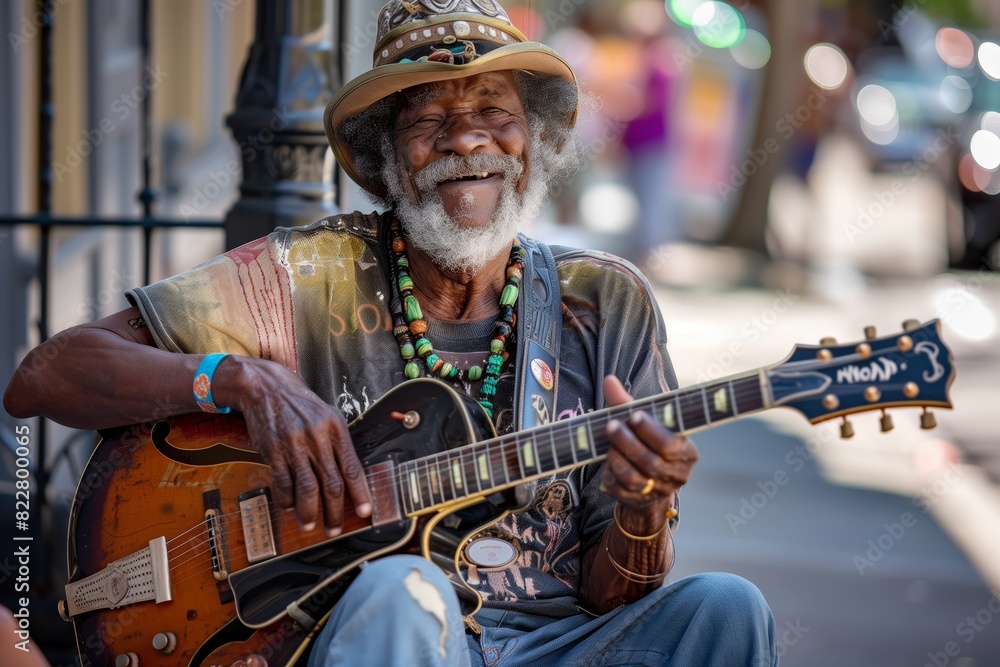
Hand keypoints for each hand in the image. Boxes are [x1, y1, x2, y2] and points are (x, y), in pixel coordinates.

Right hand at [216, 356, 372, 535]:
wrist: (267, 388)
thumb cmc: (301, 405)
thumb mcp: (328, 416)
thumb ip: (338, 444)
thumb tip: (350, 478)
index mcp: (336, 429)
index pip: (352, 467)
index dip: (361, 493)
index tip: (365, 512)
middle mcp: (318, 437)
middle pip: (331, 483)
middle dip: (335, 512)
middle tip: (334, 528)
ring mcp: (294, 444)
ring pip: (307, 487)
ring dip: (310, 512)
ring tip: (310, 525)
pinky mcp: (273, 450)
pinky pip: (283, 482)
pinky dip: (287, 499)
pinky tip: (290, 506)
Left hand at [600, 376, 697, 527]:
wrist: (649, 477)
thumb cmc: (649, 441)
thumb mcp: (644, 421)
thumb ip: (627, 402)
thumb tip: (609, 380)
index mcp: (687, 453)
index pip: (670, 445)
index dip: (651, 431)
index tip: (634, 415)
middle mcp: (677, 475)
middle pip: (650, 462)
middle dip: (628, 442)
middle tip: (611, 426)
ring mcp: (658, 491)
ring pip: (634, 478)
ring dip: (617, 458)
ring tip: (609, 444)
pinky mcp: (639, 501)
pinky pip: (620, 490)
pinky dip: (610, 475)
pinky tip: (608, 462)